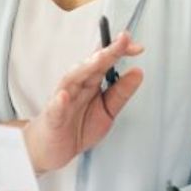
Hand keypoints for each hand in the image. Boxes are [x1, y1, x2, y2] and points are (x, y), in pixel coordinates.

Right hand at [24, 32, 144, 173]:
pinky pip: (55, 108)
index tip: (137, 47)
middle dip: (107, 51)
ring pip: (72, 79)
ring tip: (100, 58)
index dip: (120, 51)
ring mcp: (63, 99)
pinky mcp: (52, 117)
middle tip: (123, 40)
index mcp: (91, 82)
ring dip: (86, 67)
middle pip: (91, 64)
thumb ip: (121, 92)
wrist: (52, 150)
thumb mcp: (107, 110)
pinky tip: (64, 95)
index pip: (105, 60)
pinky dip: (59, 101)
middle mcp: (77, 85)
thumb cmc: (77, 127)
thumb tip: (138, 72)